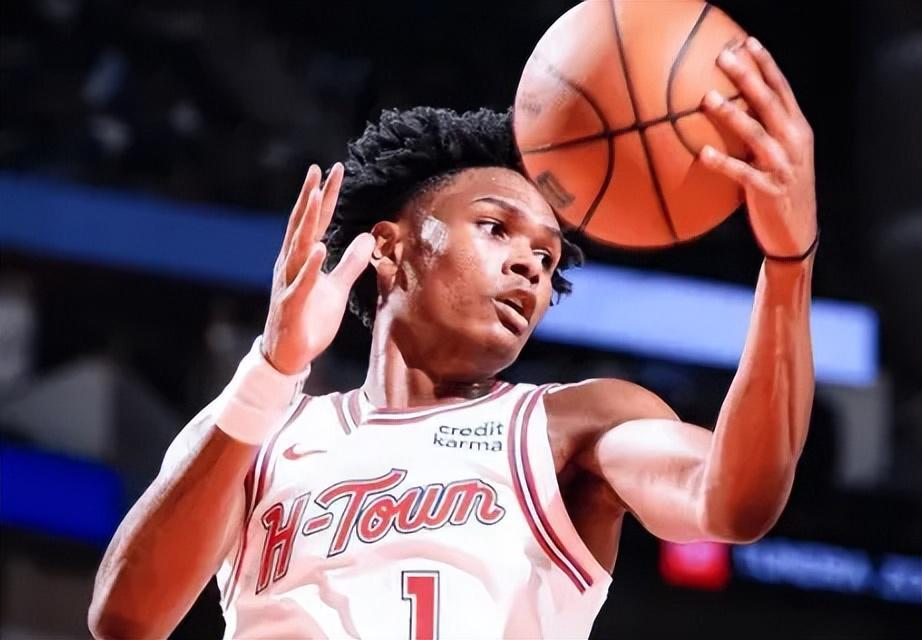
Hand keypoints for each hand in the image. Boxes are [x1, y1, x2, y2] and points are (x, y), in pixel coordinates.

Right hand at [262, 163, 374, 373]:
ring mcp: (289, 284)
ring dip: (308, 222)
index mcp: (303, 259)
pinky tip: (318, 249)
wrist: (289, 356)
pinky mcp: (291, 305)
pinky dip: (309, 267)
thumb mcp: (337, 289)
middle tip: (319, 170)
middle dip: (312, 197)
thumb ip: (350, 263)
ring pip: (298, 247)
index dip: (326, 196)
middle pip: (303, 225)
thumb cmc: (310, 320)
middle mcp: (291, 265)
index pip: (317, 222)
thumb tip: (367, 237)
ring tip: (317, 197)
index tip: (335, 170)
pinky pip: (301, 284)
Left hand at [700, 37, 816, 258]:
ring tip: (708, 98)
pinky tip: (703, 154)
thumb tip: (729, 107)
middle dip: (748, 77)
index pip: (782, 90)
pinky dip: (723, 163)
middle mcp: (794, 143)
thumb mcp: (778, 156)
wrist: (796, 233)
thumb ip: (762, 131)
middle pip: (770, 103)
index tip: (747, 42)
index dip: (765, 65)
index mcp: (798, 130)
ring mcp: (783, 167)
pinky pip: (743, 174)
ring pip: (757, 134)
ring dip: (732, 115)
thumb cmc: (780, 190)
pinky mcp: (769, 192)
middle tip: (724, 57)